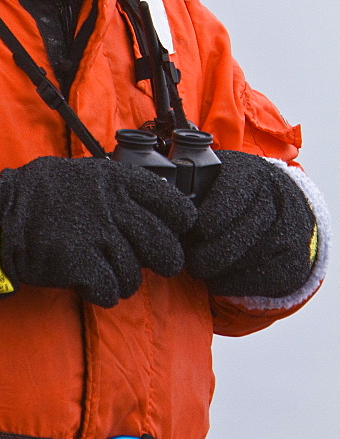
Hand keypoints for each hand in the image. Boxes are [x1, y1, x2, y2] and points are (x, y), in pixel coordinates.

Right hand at [0, 156, 196, 306]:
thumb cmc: (37, 193)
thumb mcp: (80, 173)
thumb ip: (114, 186)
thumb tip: (143, 199)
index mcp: (116, 180)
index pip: (175, 204)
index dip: (179, 224)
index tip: (172, 231)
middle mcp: (113, 206)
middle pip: (166, 248)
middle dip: (162, 262)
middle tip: (148, 264)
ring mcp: (98, 236)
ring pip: (135, 276)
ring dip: (122, 280)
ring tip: (104, 272)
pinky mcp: (82, 264)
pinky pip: (111, 292)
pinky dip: (102, 293)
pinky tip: (88, 283)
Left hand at [184, 151, 316, 297]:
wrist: (280, 211)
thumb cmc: (232, 197)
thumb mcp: (214, 179)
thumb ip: (191, 187)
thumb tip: (164, 207)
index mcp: (250, 173)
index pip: (231, 193)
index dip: (208, 217)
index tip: (190, 231)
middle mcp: (275, 199)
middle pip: (241, 231)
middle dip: (208, 250)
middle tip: (188, 258)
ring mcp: (290, 231)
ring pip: (250, 257)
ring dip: (219, 268)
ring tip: (199, 267)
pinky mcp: (293, 262)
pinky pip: (262, 278)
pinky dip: (234, 283)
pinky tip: (217, 280)